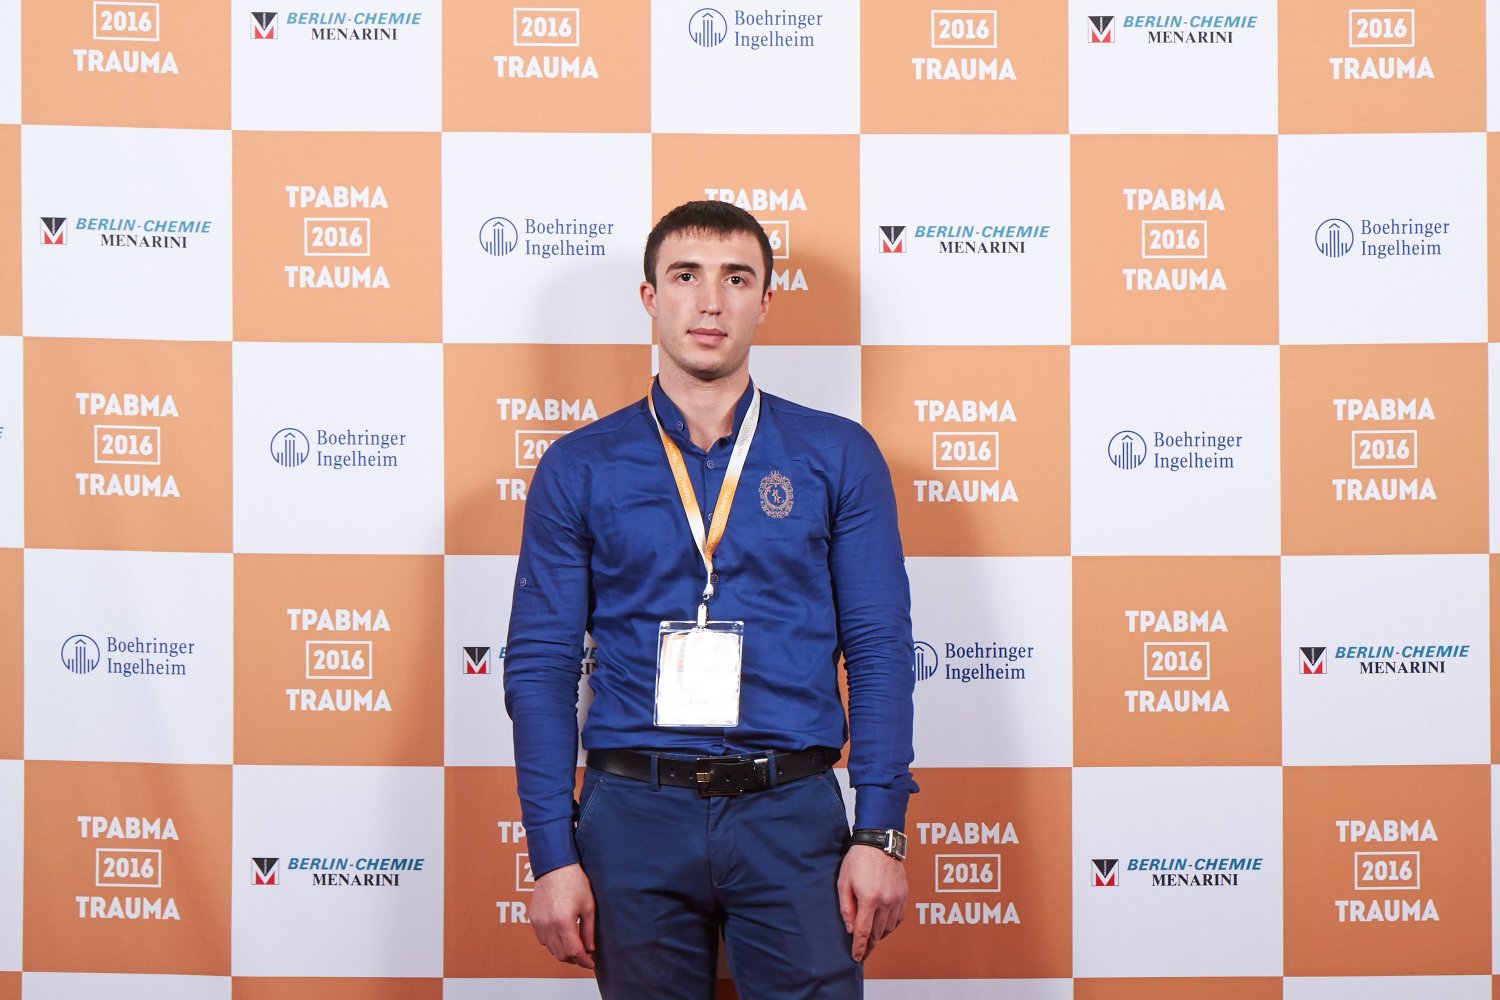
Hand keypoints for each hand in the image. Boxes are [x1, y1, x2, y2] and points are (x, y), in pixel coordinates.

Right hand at [530, 863, 596, 968]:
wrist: (555, 866)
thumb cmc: (573, 881)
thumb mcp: (588, 906)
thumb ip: (589, 931)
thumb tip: (590, 949)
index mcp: (563, 921)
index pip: (574, 952)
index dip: (584, 961)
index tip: (591, 963)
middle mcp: (548, 925)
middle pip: (561, 955)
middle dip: (574, 958)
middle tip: (586, 955)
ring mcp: (538, 923)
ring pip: (551, 949)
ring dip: (563, 951)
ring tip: (575, 945)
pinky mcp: (533, 920)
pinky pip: (542, 940)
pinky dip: (553, 943)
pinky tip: (562, 936)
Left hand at [837, 844, 907, 961]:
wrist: (879, 842)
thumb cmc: (858, 860)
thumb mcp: (843, 882)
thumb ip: (846, 907)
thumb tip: (850, 929)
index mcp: (869, 899)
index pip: (863, 932)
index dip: (859, 948)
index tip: (856, 958)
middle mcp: (886, 902)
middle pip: (877, 933)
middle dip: (868, 945)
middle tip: (862, 952)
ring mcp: (897, 899)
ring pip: (889, 928)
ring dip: (879, 936)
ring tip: (870, 938)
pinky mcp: (904, 895)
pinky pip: (898, 919)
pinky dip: (890, 926)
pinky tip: (883, 926)